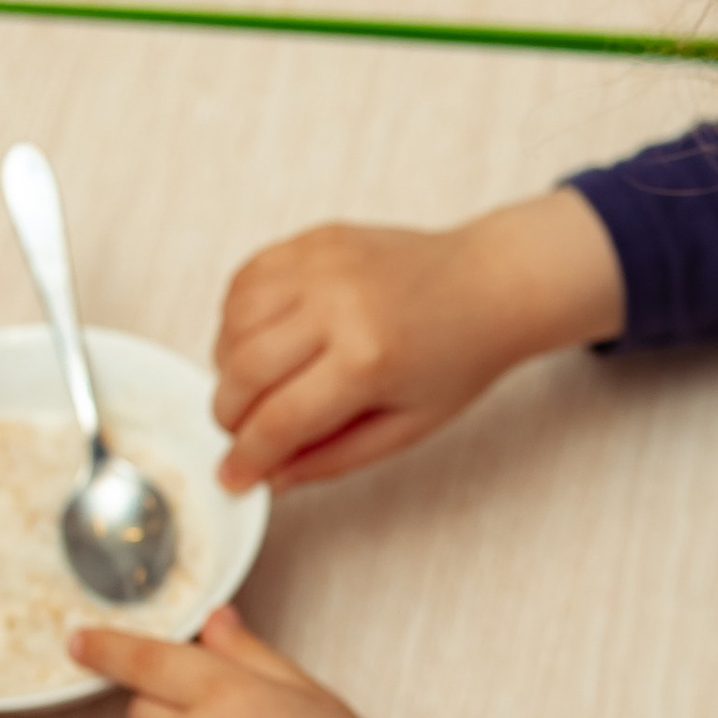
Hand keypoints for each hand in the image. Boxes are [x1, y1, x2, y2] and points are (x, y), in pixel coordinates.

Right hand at [212, 187, 625, 494]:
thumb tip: (269, 477)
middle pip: (243, 372)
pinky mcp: (313, 240)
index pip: (278, 420)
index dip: (247, 458)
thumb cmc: (458, 357)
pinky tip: (261, 341)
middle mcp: (338, 304)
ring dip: (227, 366)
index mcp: (369, 359)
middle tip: (241, 434)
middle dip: (229, 415)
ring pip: (233, 324)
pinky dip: (236, 319)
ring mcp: (321, 264)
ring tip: (257, 387)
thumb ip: (332, 457)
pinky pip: (245, 281)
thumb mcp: (406, 427)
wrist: (490, 284)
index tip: (233, 477)